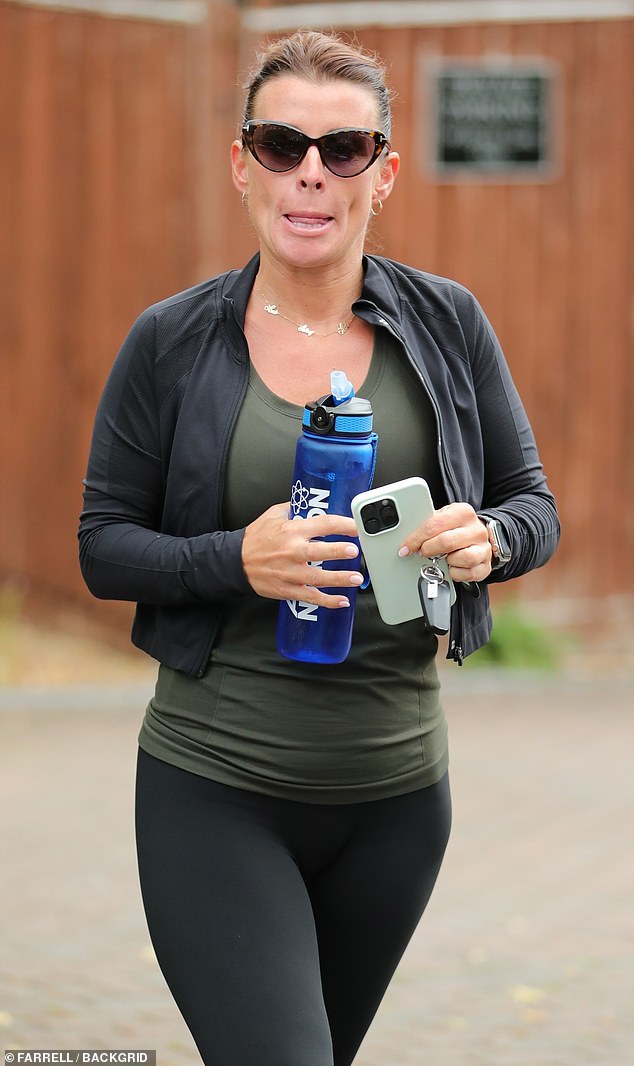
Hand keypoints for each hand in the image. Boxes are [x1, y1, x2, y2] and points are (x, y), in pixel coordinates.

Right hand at [242, 503, 362, 607]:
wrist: (235, 562)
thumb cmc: (255, 539)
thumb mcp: (273, 515)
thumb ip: (294, 507)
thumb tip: (310, 501)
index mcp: (291, 531)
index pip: (322, 524)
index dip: (342, 525)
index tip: (356, 527)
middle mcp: (292, 552)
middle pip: (319, 552)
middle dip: (339, 552)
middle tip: (355, 552)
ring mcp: (290, 573)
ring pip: (317, 578)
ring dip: (338, 579)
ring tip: (355, 578)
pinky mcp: (287, 589)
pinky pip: (310, 596)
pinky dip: (326, 601)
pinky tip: (341, 601)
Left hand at [398, 502, 491, 582]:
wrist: (479, 536)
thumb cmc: (456, 528)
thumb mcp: (443, 518)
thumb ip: (427, 525)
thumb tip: (406, 540)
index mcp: (463, 512)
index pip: (434, 525)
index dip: (415, 539)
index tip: (405, 548)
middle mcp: (476, 529)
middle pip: (446, 542)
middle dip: (428, 550)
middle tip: (423, 552)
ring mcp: (483, 548)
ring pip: (462, 558)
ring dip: (447, 561)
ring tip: (443, 558)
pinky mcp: (486, 565)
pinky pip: (469, 574)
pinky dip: (456, 573)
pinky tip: (452, 567)